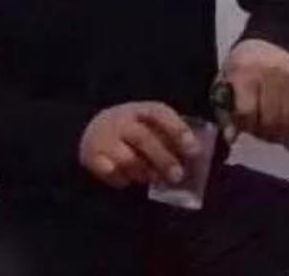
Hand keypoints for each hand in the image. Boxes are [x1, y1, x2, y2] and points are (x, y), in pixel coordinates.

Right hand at [79, 102, 199, 188]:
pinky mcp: (93, 157)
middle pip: (143, 138)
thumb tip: (196, 155)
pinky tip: (128, 180)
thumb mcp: (148, 123)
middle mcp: (121, 120)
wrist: (92, 129)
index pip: (159, 113)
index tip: (193, 148)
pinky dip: (122, 179)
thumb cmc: (132, 129)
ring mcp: (105, 138)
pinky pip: (111, 172)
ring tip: (155, 179)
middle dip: (163, 158)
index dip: (177, 129)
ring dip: (145, 171)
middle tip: (178, 175)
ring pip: (127, 158)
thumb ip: (169, 135)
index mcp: (140, 109)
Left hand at [220, 39, 288, 143]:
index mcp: (244, 74)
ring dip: (280, 135)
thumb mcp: (227, 80)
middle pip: (270, 120)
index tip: (243, 127)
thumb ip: (225, 109)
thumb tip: (231, 138)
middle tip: (259, 132)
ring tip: (273, 133)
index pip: (246, 111)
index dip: (244, 126)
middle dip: (263, 133)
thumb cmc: (243, 65)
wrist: (271, 43)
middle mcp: (269, 77)